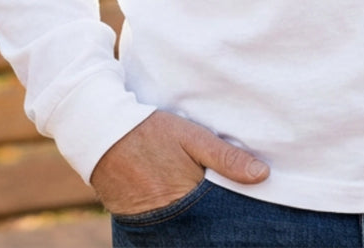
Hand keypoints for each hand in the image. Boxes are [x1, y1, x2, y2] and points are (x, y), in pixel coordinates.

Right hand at [89, 111, 268, 215]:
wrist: (100, 133)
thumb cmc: (150, 130)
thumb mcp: (192, 136)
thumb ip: (226, 156)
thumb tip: (262, 175)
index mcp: (187, 197)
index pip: (220, 219)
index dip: (233, 219)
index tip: (251, 223)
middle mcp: (168, 218)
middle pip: (202, 229)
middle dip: (214, 227)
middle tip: (233, 225)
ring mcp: (149, 224)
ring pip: (183, 232)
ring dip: (196, 227)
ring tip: (204, 217)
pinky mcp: (134, 224)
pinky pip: (161, 231)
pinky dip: (175, 227)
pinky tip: (184, 217)